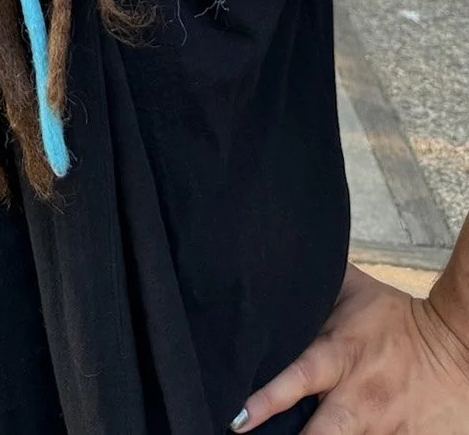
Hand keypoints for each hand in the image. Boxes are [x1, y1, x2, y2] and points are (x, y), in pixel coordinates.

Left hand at [231, 262, 468, 432]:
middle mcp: (359, 397)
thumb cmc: (396, 316)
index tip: (238, 420)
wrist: (458, 346)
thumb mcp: (350, 291)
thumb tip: (267, 266)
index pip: (295, 380)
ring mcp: (386, 427)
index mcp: (340, 356)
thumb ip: (309, 290)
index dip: (264, 402)